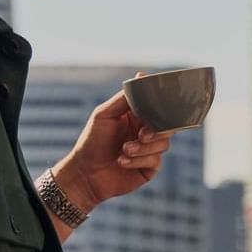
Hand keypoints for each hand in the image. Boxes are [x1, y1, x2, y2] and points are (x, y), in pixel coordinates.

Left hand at [53, 76, 173, 209]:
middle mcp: (145, 131)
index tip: (159, 107)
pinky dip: (138, 160)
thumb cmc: (91, 142)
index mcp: (136, 116)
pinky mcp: (149, 167)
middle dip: (156, 130)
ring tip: (124, 150)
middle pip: (167, 126)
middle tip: (141, 135)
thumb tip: (141, 77)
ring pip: (163, 143)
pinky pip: (155, 160)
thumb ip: (124, 99)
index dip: (160, 107)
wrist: (85, 174)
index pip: (156, 107)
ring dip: (142, 148)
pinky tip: (122, 162)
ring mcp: (149, 150)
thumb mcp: (104, 114)